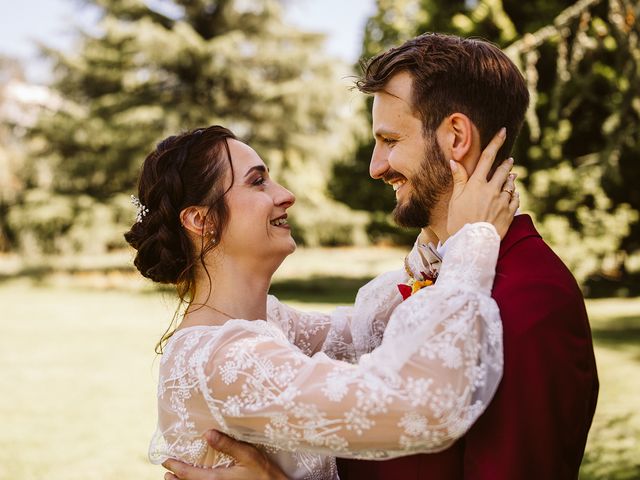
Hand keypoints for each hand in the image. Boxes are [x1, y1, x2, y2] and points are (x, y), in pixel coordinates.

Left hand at [162, 430, 288, 479]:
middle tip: (166, 473)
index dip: (175, 467)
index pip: (188, 474)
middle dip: (176, 479)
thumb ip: (227, 444)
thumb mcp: (248, 455)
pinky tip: (199, 479)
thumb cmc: (264, 474)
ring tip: (175, 479)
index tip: (165, 461)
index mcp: (216, 479)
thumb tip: (207, 433)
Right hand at [447, 128, 518, 238]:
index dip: (496, 143)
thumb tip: (454, 161)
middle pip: (503, 169)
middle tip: (508, 160)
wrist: (472, 243)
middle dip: (506, 163)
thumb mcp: (455, 200)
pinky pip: (515, 198)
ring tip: (511, 176)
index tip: (503, 131)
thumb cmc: (459, 222)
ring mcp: (502, 201)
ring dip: (511, 178)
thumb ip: (458, 179)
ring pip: (511, 183)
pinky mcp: (510, 212)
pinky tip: (513, 194)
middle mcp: (492, 189)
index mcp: (476, 184)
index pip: (487, 158)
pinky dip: (514, 194)